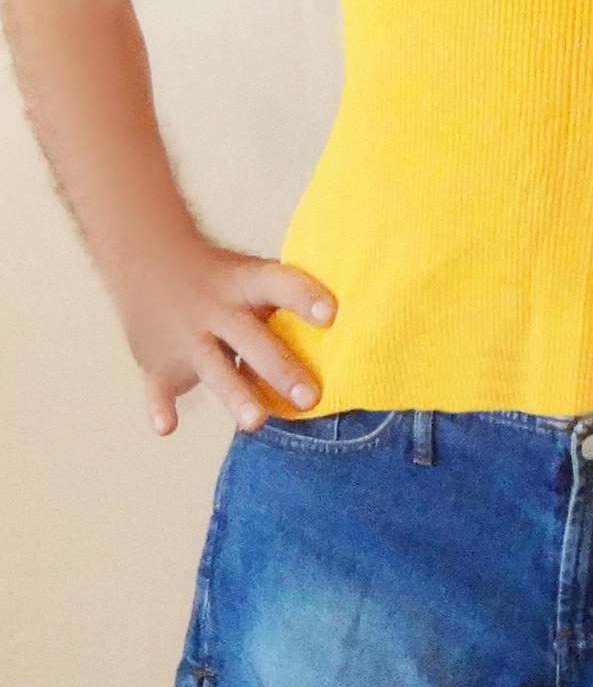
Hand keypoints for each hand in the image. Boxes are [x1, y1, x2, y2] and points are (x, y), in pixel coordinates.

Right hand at [121, 236, 336, 435]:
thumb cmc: (218, 277)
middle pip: (251, 339)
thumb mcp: (248, 275)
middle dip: (280, 369)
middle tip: (310, 397)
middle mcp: (215, 310)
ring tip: (257, 422)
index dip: (304, 298)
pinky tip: (166, 426)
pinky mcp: (159, 363)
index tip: (331, 313)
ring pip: (214, 368)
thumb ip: (285, 302)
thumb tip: (353, 325)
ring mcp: (186, 338)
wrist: (145, 260)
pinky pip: (159, 388)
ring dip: (235, 394)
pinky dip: (160, 406)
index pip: (278, 285)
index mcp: (243, 284)